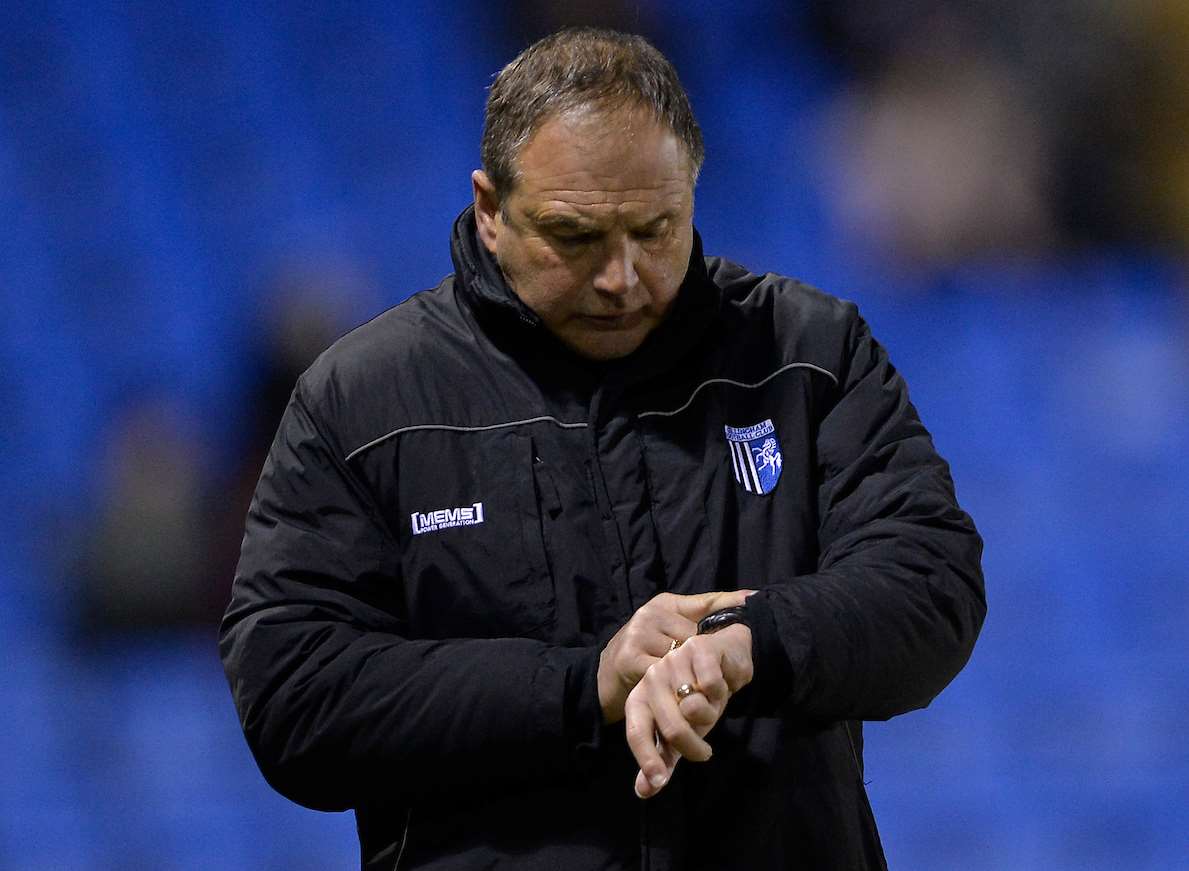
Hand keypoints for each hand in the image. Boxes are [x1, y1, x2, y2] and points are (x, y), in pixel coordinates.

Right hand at [597, 590, 752, 724]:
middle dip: (707, 655)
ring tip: (700, 687)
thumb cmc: (641, 655)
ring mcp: (639, 635)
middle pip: (695, 636)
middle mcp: (650, 614)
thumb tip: (740, 603)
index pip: (704, 602)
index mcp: (663, 604)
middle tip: (717, 673)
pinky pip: (666, 675)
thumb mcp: (665, 631)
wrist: (601, 678)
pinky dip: (676, 687)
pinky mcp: (631, 659)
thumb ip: (694, 622)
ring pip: (682, 656)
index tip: (753, 599)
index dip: (729, 603)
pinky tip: (681, 694)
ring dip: (693, 674)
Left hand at [625, 622, 752, 798]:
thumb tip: (644, 791)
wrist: (726, 660)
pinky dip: (722, 691)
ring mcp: (673, 661)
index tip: (659, 781)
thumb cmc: (699, 698)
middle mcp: (652, 677)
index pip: (636, 731)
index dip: (646, 757)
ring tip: (713, 704)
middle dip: (693, 746)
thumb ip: (663, 759)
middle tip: (704, 752)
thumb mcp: (682, 731)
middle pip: (671, 727)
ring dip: (713, 713)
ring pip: (696, 708)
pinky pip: (712, 686)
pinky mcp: (697, 649)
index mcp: (641, 698)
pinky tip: (721, 682)